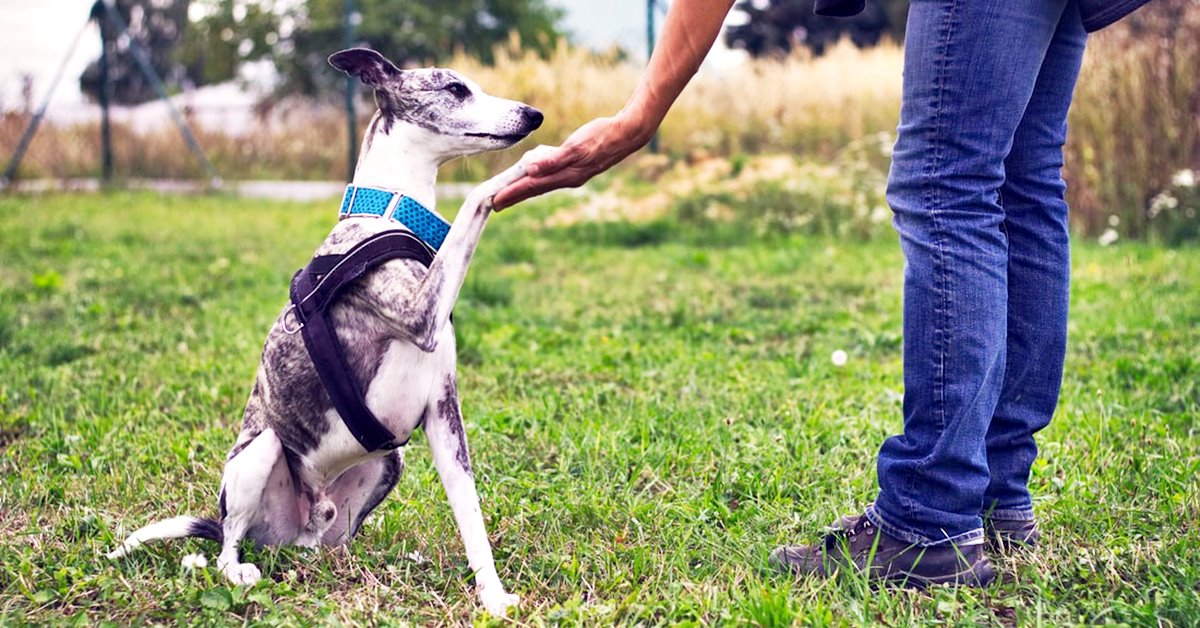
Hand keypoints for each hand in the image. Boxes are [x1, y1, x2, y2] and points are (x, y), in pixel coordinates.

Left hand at [492, 115, 651, 209]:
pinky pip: (552, 175)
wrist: (628, 134)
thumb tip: (530, 170)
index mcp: (566, 175)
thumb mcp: (577, 146)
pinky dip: (539, 178)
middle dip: (515, 196)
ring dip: (525, 189)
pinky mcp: (578, 167)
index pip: (531, 187)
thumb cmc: (602, 136)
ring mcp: (574, 174)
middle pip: (535, 189)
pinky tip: (535, 174)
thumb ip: (553, 159)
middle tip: (495, 204)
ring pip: (543, 184)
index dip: (512, 193)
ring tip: (510, 192)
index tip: (494, 201)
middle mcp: (568, 178)